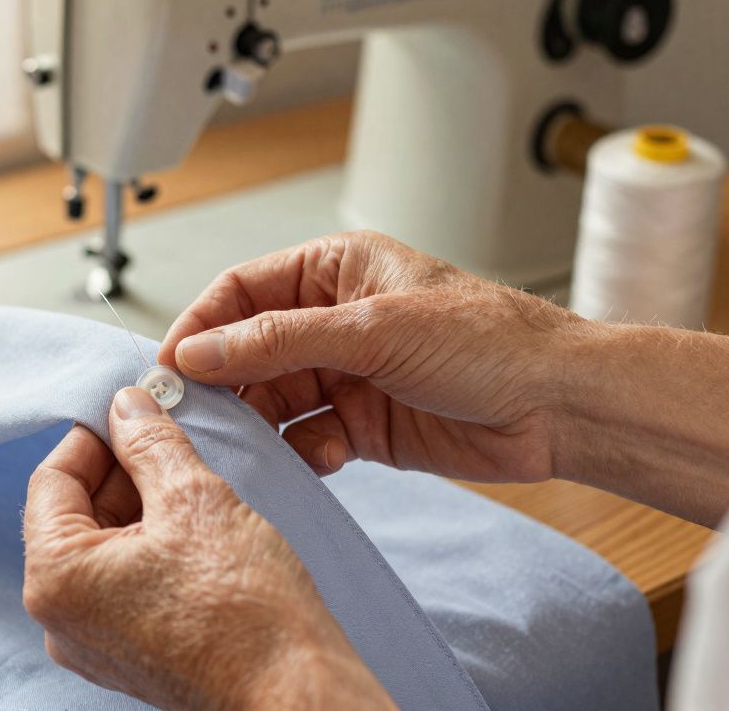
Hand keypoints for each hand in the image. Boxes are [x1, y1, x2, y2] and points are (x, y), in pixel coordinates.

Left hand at [22, 387, 394, 710]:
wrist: (295, 692)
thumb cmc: (245, 608)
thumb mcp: (195, 498)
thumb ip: (150, 442)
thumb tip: (127, 405)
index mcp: (56, 577)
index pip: (52, 478)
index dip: (96, 434)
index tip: (135, 410)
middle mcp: (59, 618)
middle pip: (75, 512)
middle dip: (122, 469)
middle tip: (172, 437)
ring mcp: (93, 642)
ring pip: (103, 545)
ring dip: (142, 505)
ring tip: (194, 481)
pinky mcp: (129, 654)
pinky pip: (124, 581)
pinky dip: (153, 545)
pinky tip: (198, 526)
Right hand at [158, 231, 585, 482]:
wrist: (560, 407)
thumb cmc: (491, 341)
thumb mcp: (372, 329)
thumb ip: (279, 340)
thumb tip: (199, 350)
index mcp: (334, 270)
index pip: (241, 292)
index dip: (200, 326)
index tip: (169, 368)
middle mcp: (333, 320)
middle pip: (248, 349)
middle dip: (223, 383)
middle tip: (195, 417)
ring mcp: (346, 374)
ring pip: (273, 399)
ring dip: (259, 423)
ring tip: (248, 445)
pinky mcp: (362, 425)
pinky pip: (306, 438)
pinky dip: (300, 453)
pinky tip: (316, 458)